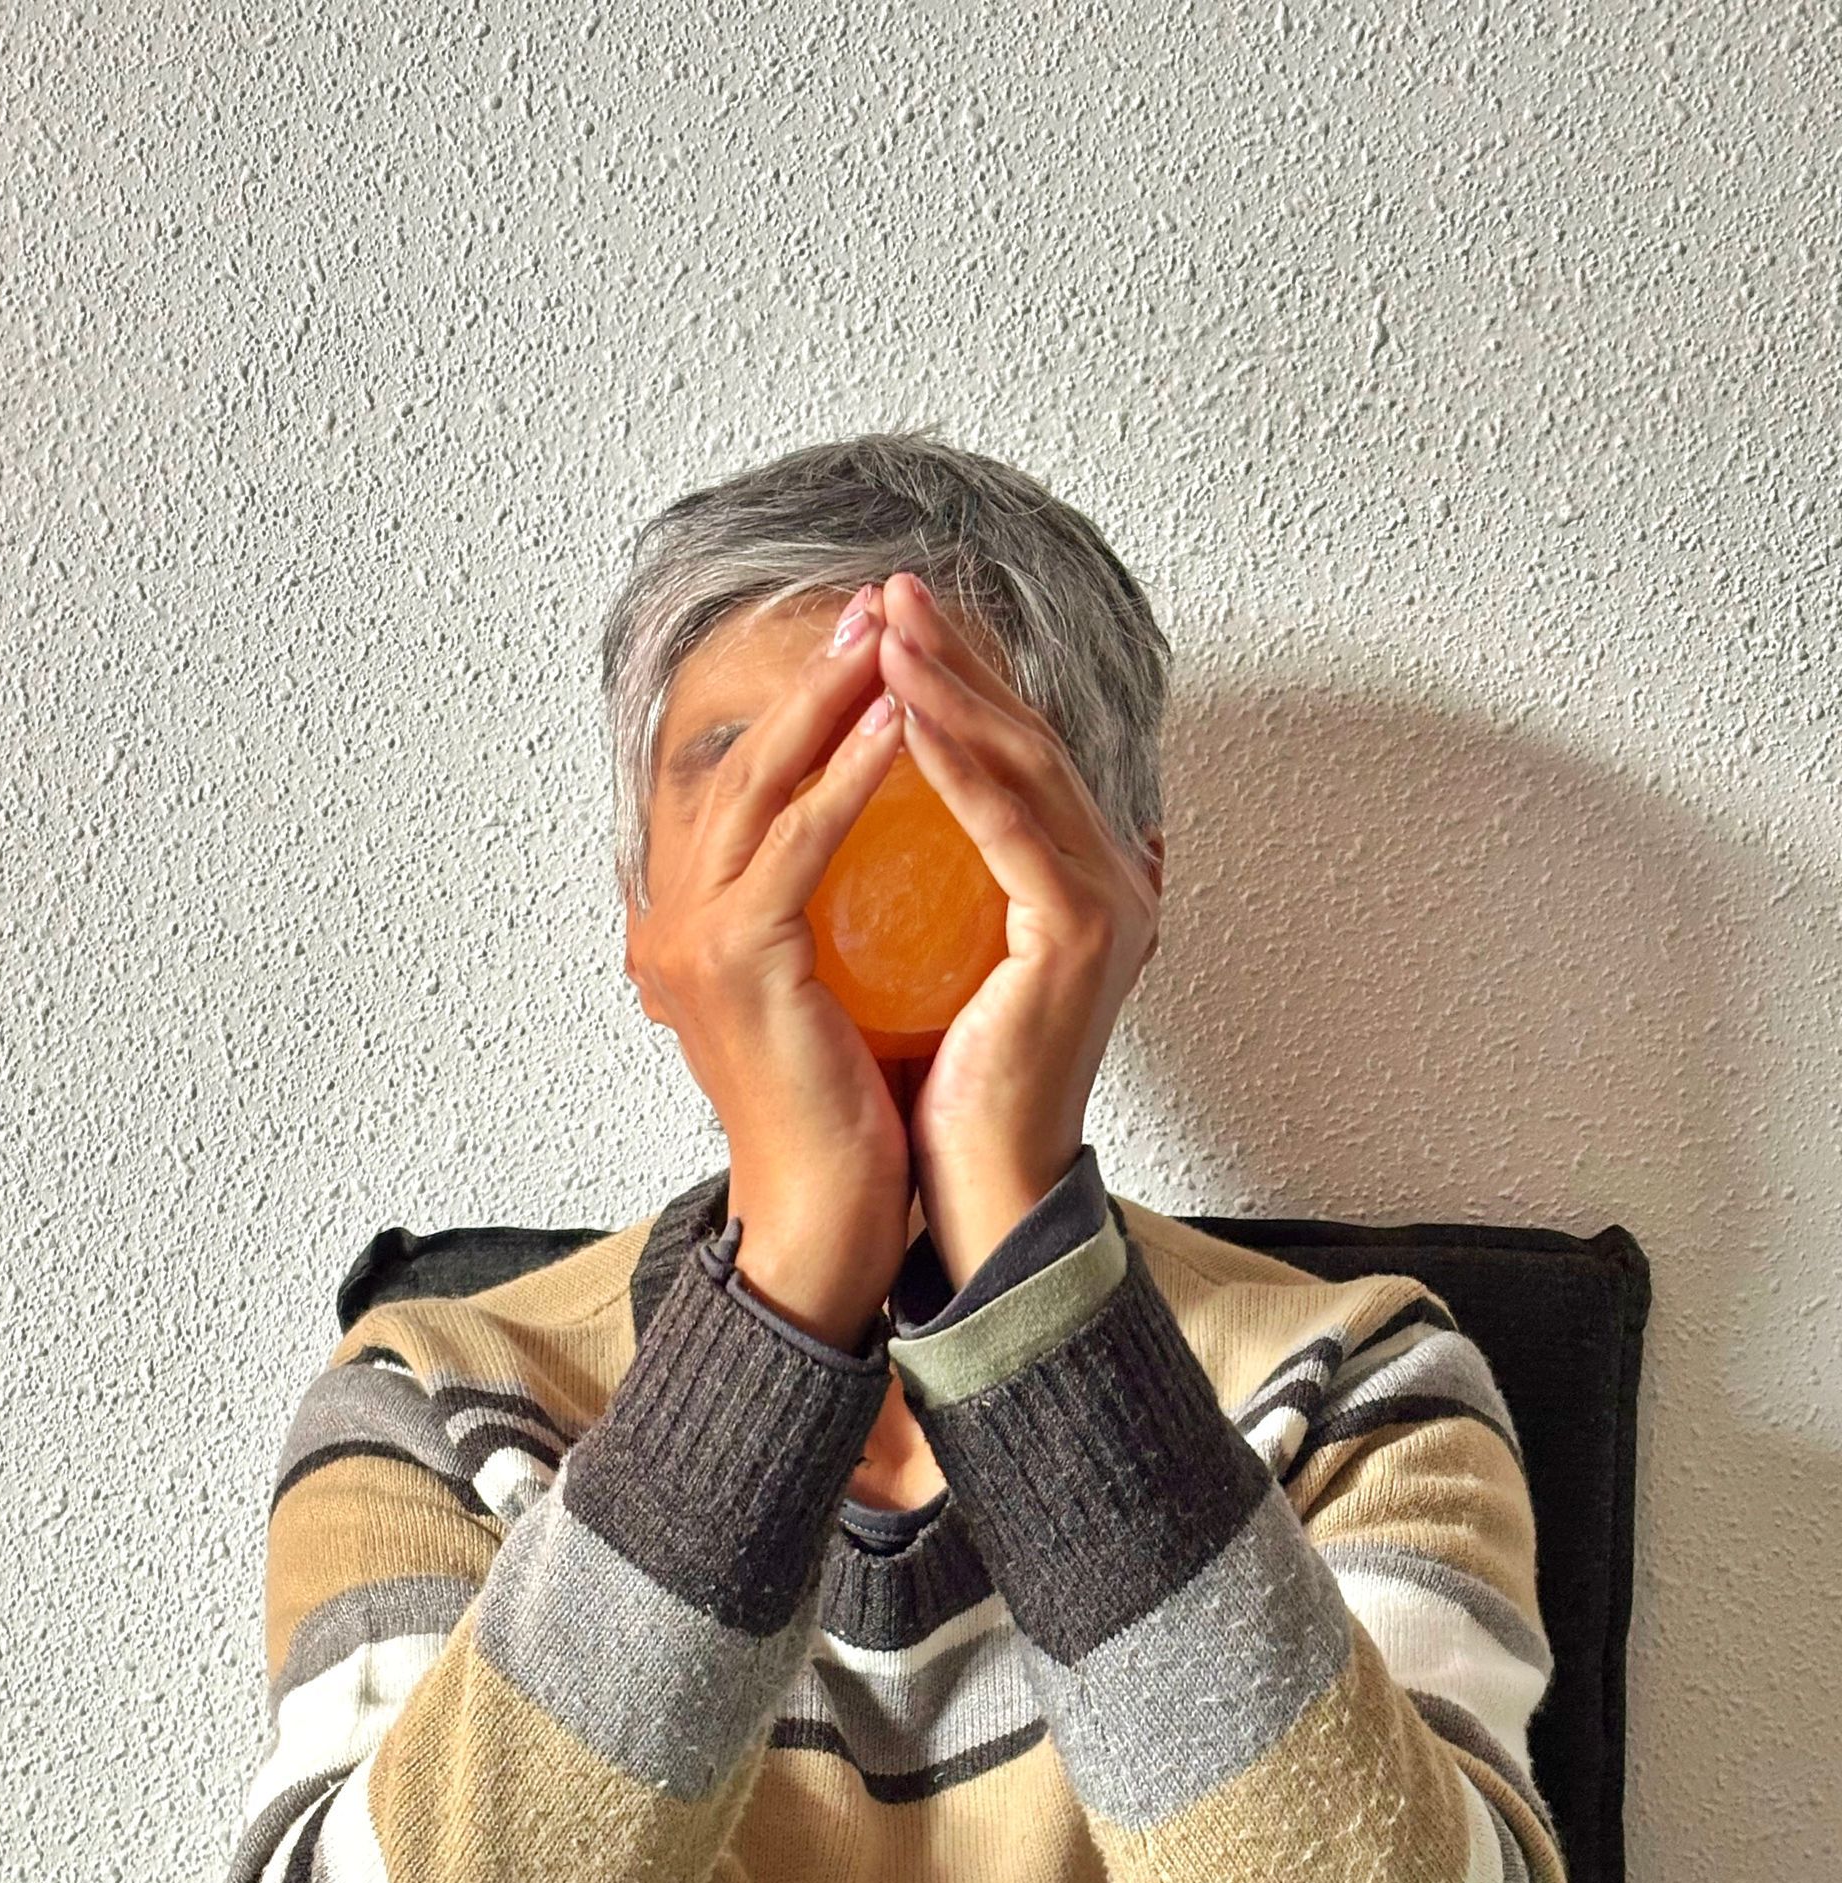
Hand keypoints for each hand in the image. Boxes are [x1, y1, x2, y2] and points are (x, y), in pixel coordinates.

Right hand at [624, 588, 910, 1349]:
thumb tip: (902, 865)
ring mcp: (698, 938)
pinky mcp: (738, 959)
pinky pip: (800, 844)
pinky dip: (850, 777)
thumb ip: (838, 924)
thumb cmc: (851, 1119)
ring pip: (764, 786)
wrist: (829, 1216)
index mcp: (697, 928)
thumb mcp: (837, 997)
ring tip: (894, 639)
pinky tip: (903, 724)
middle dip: (816, 679)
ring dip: (834, 702)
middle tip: (880, 608)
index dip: (806, 714)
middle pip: (745, 766)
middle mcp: (678, 922)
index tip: (877, 653)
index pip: (751, 794)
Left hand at [873, 572, 1162, 1284]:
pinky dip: (956, 764)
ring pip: (1023, 766)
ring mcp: (1106, 905)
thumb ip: (939, 891)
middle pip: (1030, 740)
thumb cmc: (952, 1093)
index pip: (1021, 758)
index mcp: (1085, 885)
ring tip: (888, 626)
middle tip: (893, 590)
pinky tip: (907, 713)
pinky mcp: (1077, 935)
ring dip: (951, 687)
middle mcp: (1114, 882)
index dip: (966, 681)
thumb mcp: (941, 964)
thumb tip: (874, 830)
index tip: (898, 624)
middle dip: (959, 657)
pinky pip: (1008, 828)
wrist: (981, 1186)